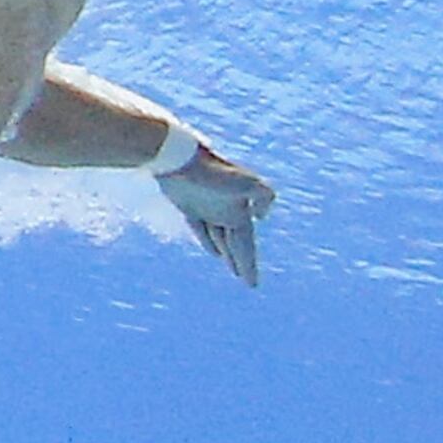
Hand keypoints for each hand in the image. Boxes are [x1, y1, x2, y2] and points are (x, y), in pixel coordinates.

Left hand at [160, 148, 273, 286]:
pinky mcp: (188, 204)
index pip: (246, 244)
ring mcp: (207, 206)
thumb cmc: (211, 172)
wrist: (178, 156)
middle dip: (242, 262)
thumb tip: (261, 215)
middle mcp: (226, 209)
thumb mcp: (245, 183)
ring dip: (226, 252)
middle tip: (248, 282)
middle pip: (235, 243)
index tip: (252, 286)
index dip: (249, 264)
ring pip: (219, 236)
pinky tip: (213, 251)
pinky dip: (207, 240)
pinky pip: (200, 228)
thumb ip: (264, 195)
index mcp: (240, 210)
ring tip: (233, 268)